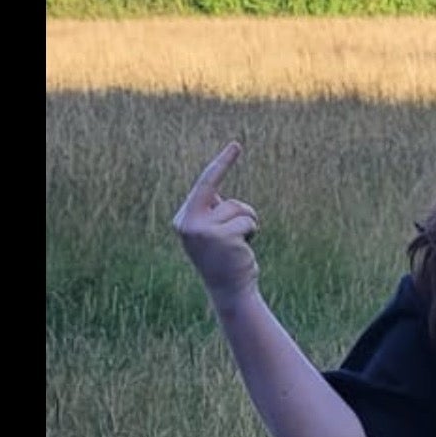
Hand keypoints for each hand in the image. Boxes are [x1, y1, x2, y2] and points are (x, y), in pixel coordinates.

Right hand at [172, 142, 258, 306]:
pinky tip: (243, 250)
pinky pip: (248, 222)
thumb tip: (217, 195)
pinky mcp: (222, 237)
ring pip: (238, 208)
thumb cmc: (225, 260)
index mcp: (183, 219)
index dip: (222, 164)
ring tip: (240, 244)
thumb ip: (212, 213)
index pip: (204, 185)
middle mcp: (188, 222)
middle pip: (216, 190)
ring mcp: (203, 230)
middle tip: (237, 161)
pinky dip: (252, 233)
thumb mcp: (214, 233)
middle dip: (228, 176)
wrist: (229, 292)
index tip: (237, 145)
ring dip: (247, 223)